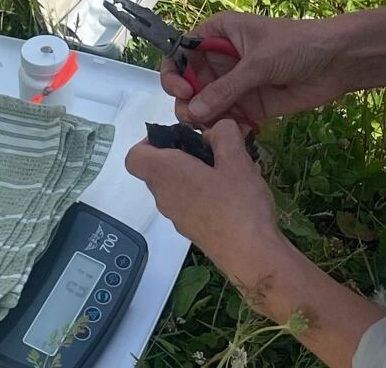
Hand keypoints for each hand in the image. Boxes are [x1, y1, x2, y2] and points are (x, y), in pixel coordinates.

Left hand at [125, 120, 279, 265]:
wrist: (250, 256)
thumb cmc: (238, 204)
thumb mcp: (237, 159)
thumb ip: (224, 134)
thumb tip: (215, 130)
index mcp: (166, 174)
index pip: (135, 156)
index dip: (151, 141)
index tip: (179, 137)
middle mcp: (164, 196)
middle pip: (157, 169)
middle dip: (180, 154)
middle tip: (211, 150)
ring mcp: (177, 216)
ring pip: (174, 186)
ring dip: (194, 174)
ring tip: (227, 170)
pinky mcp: (192, 230)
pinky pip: (188, 203)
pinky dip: (202, 193)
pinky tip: (233, 194)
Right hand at [161, 12, 350, 126]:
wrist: (339, 61)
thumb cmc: (298, 45)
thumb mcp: (259, 62)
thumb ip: (226, 88)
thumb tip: (193, 111)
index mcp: (219, 34)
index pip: (182, 52)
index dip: (175, 72)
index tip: (184, 89)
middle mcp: (223, 59)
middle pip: (190, 83)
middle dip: (188, 101)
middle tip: (194, 118)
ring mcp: (236, 84)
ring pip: (207, 105)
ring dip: (204, 119)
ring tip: (213, 129)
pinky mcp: (251, 106)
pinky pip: (228, 119)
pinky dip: (226, 128)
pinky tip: (233, 133)